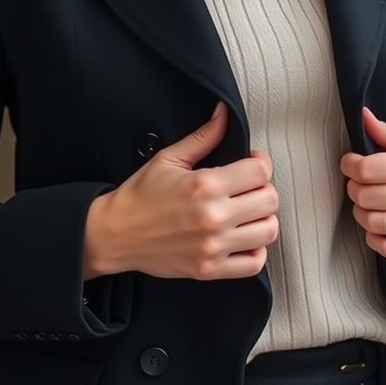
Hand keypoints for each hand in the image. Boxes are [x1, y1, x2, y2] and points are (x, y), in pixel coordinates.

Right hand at [84, 102, 278, 279]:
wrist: (116, 233)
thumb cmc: (140, 196)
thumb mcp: (169, 158)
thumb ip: (204, 136)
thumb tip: (223, 115)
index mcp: (204, 185)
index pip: (260, 171)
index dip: (261, 162)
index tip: (252, 162)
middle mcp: (212, 217)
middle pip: (270, 200)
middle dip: (264, 188)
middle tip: (250, 186)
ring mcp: (213, 246)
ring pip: (268, 231)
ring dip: (263, 218)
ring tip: (249, 211)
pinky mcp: (210, 269)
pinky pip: (254, 264)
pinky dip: (256, 250)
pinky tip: (243, 237)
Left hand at [339, 107, 385, 258]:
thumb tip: (363, 118)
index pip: (367, 170)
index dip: (350, 165)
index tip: (350, 163)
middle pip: (366, 197)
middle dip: (355, 187)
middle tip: (361, 182)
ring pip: (372, 223)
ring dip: (362, 212)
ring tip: (370, 202)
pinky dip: (375, 237)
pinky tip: (381, 223)